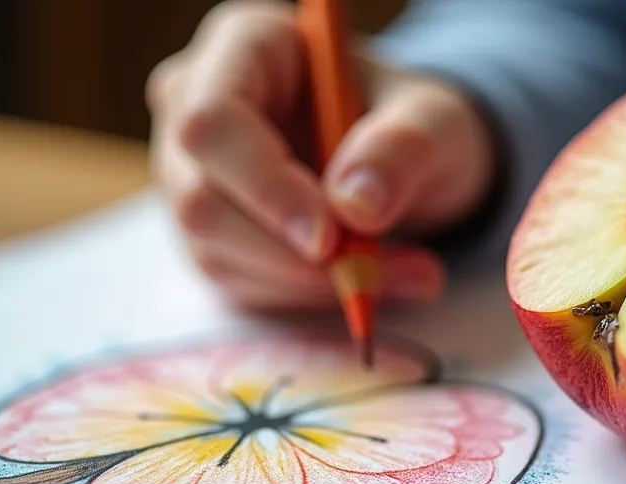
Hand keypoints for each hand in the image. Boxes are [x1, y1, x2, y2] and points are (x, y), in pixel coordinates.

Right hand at [147, 0, 494, 310]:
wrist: (404, 165)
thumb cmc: (410, 124)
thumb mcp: (435, 122)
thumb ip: (403, 149)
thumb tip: (357, 204)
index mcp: (244, 46)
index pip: (214, 122)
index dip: (262, 185)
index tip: (328, 237)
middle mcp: (195, 105)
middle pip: (201, 198)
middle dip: (288, 253)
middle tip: (373, 271)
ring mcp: (190, 175)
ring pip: (217, 252)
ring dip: (310, 282)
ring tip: (402, 274)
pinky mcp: (207, 233)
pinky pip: (239, 283)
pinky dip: (309, 295)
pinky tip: (369, 280)